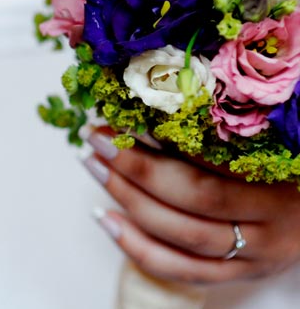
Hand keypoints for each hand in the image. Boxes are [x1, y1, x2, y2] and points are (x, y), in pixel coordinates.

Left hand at [82, 126, 299, 283]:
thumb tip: (153, 98)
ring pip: (182, 235)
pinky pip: (181, 269)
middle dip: (137, 167)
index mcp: (284, 177)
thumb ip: (224, 127)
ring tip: (93, 166)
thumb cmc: (289, 168)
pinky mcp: (239, 275)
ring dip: (128, 199)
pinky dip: (137, 246)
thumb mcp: (270, 141)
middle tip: (97, 138)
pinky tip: (106, 218)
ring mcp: (256, 255)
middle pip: (195, 197)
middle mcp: (272, 221)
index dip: (163, 139)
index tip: (120, 115)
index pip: (215, 160)